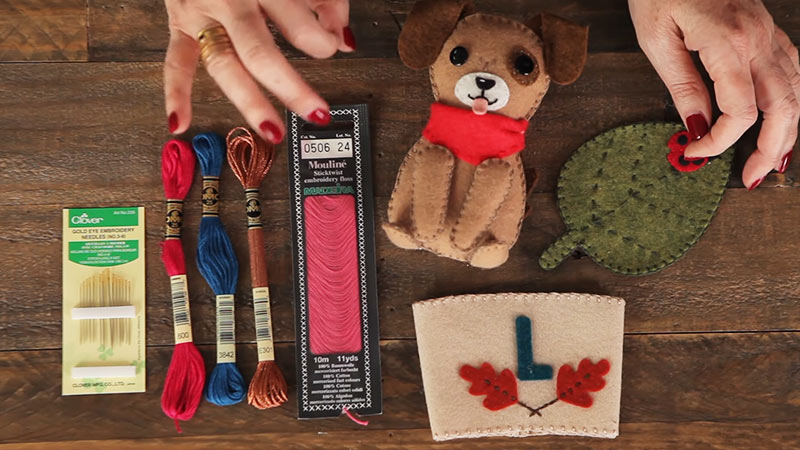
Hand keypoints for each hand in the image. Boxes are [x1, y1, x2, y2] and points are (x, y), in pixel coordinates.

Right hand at [163, 0, 353, 142]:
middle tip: (317, 112)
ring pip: (223, 64)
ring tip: (273, 130)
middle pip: (260, 53)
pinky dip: (175, 93)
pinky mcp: (179, 23)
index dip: (322, 42)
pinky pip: (176, 61)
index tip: (332, 47)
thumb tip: (343, 40)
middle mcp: (229, 0)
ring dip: (249, 102)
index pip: (297, 23)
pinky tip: (180, 123)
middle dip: (292, 88)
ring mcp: (201, 13)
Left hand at [629, 0, 799, 189]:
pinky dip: (791, 99)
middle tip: (753, 178)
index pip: (740, 112)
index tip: (695, 150)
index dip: (720, 141)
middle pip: (784, 106)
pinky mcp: (766, 30)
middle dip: (771, 147)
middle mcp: (758, 39)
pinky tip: (782, 117)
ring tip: (773, 159)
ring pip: (796, 89)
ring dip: (789, 128)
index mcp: (729, 43)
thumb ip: (683, 85)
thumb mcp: (658, 40)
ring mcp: (768, 33)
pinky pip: (792, 69)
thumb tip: (696, 125)